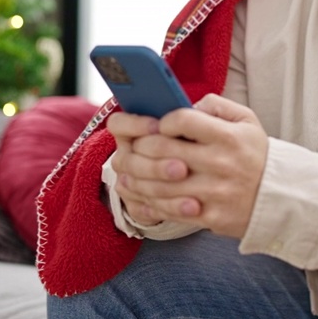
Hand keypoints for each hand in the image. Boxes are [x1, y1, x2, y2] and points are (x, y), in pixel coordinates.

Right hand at [107, 110, 188, 225]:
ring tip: (193, 193)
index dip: (135, 124)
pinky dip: (172, 208)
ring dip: (165, 189)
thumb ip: (196, 113)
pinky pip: (148, 209)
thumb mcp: (198, 124)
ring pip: (137, 187)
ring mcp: (128, 182)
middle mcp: (125, 156)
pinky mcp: (137, 205)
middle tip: (183, 168)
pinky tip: (193, 207)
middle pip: (129, 160)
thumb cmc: (197, 141)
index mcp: (132, 131)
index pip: (118, 123)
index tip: (159, 126)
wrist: (198, 176)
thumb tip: (198, 109)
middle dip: (157, 165)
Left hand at [121, 94, 267, 238]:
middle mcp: (220, 163)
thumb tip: (188, 104)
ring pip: (160, 184)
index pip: (182, 120)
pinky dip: (149, 202)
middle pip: (162, 151)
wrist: (281, 198)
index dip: (162, 121)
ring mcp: (214, 193)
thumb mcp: (247, 121)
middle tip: (134, 146)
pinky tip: (140, 194)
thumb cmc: (257, 155)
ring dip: (137, 176)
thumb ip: (217, 106)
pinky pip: (171, 209)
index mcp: (227, 137)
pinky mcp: (211, 217)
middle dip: (140, 147)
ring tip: (128, 171)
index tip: (158, 125)